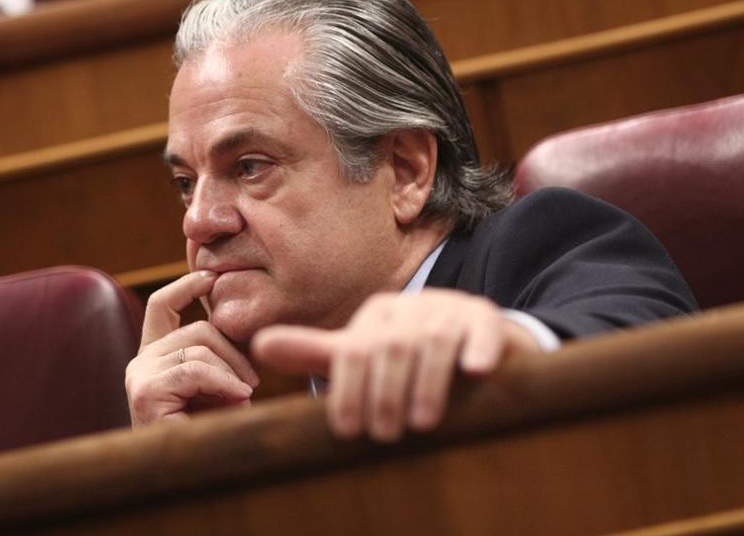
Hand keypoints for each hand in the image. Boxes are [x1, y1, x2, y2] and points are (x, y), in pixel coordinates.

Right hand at [125, 270, 260, 425]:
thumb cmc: (207, 435)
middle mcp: (141, 362)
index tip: (210, 275)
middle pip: (197, 328)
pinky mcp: (146, 391)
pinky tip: (239, 398)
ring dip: (232, 372)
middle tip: (253, 380)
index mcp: (154, 356)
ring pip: (200, 346)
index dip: (185, 286)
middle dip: (234, 350)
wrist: (184, 477)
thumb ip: (220, 357)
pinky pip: (195, 369)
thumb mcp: (217, 388)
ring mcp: (140, 375)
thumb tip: (246, 330)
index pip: (161, 306)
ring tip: (243, 397)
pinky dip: (223, 382)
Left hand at [252, 289, 540, 442]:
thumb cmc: (406, 356)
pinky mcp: (485, 317)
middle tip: (384, 435)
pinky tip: (474, 372)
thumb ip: (315, 353)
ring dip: (427, 383)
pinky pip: (482, 327)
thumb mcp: (361, 353)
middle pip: (392, 347)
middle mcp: (411, 307)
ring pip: (434, 340)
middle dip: (385, 394)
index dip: (346, 390)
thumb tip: (259, 344)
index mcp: (376, 316)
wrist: (470, 339)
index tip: (346, 430)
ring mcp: (450, 309)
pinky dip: (479, 348)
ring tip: (421, 424)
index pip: (353, 350)